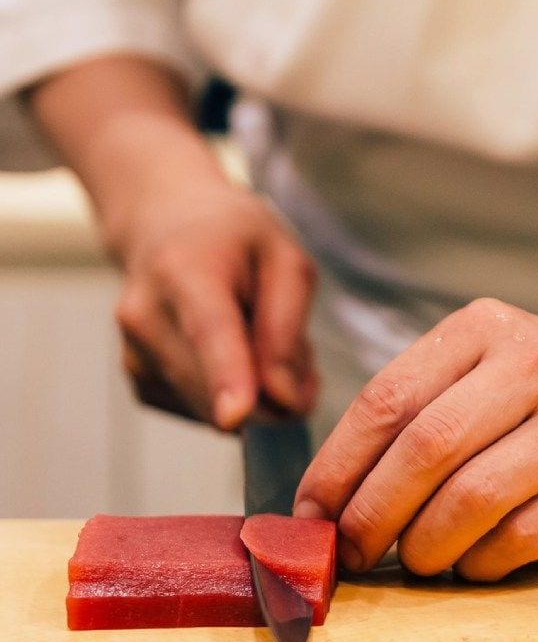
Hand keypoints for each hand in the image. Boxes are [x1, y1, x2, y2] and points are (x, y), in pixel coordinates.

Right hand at [112, 178, 316, 428]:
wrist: (160, 225)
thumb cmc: (232, 238)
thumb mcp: (283, 257)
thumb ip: (287, 326)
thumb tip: (283, 399)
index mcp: (183, 270)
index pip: (208, 332)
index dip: (225, 378)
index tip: (236, 416)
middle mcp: (146, 316)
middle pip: (216, 389)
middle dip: (274, 395)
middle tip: (300, 357)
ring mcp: (135, 354)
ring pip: (215, 410)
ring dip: (256, 394)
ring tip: (258, 337)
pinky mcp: (140, 382)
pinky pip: (204, 414)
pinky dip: (232, 397)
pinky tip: (233, 354)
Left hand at [294, 298, 537, 580]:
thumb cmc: (535, 407)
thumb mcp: (475, 381)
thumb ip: (409, 421)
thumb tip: (327, 503)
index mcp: (484, 328)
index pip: (388, 398)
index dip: (338, 464)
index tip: (310, 512)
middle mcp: (537, 362)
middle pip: (427, 448)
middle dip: (371, 513)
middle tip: (349, 551)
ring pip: (472, 498)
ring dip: (423, 544)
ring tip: (413, 559)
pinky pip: (519, 538)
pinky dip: (477, 562)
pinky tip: (470, 561)